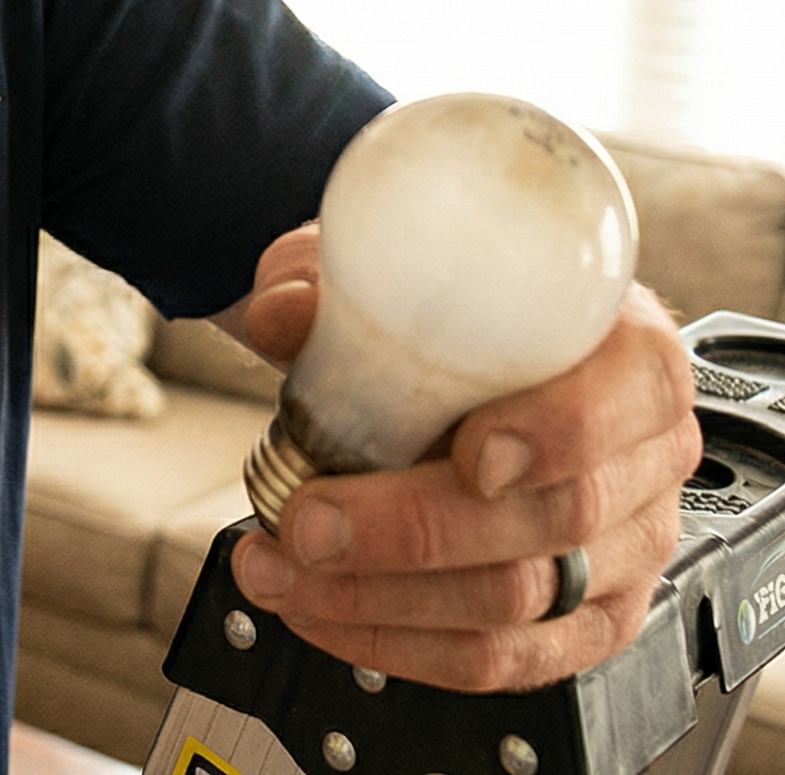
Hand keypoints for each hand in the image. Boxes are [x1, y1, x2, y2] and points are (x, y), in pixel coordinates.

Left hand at [230, 227, 700, 690]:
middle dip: (412, 532)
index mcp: (627, 352)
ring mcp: (623, 546)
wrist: (464, 354)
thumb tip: (283, 314)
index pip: (627, 394)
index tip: (471, 456)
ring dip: (382, 598)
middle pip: (555, 516)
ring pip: (521, 601)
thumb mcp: (388, 266)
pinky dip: (399, 642)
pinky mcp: (585, 617)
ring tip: (281, 567)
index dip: (556, 433)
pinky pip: (503, 658)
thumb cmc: (449, 310)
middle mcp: (642, 454)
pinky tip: (323, 610)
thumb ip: (331, 278)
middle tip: (308, 523)